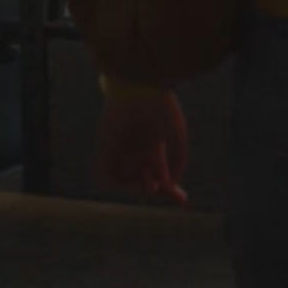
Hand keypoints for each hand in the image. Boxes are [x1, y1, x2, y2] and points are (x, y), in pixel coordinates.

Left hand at [98, 88, 188, 203]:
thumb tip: (171, 183)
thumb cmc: (160, 108)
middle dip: (153, 190)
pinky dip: (113, 182)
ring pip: (125, 179)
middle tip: (156, 188)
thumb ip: (179, 159)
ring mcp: (121, 149)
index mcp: (154, 145)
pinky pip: (105, 172)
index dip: (170, 188)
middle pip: (143, 179)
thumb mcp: (177, 134)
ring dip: (134, 188)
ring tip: (143, 184)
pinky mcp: (105, 146)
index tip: (182, 200)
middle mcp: (137, 149)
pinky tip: (125, 183)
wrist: (138, 87)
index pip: (160, 173)